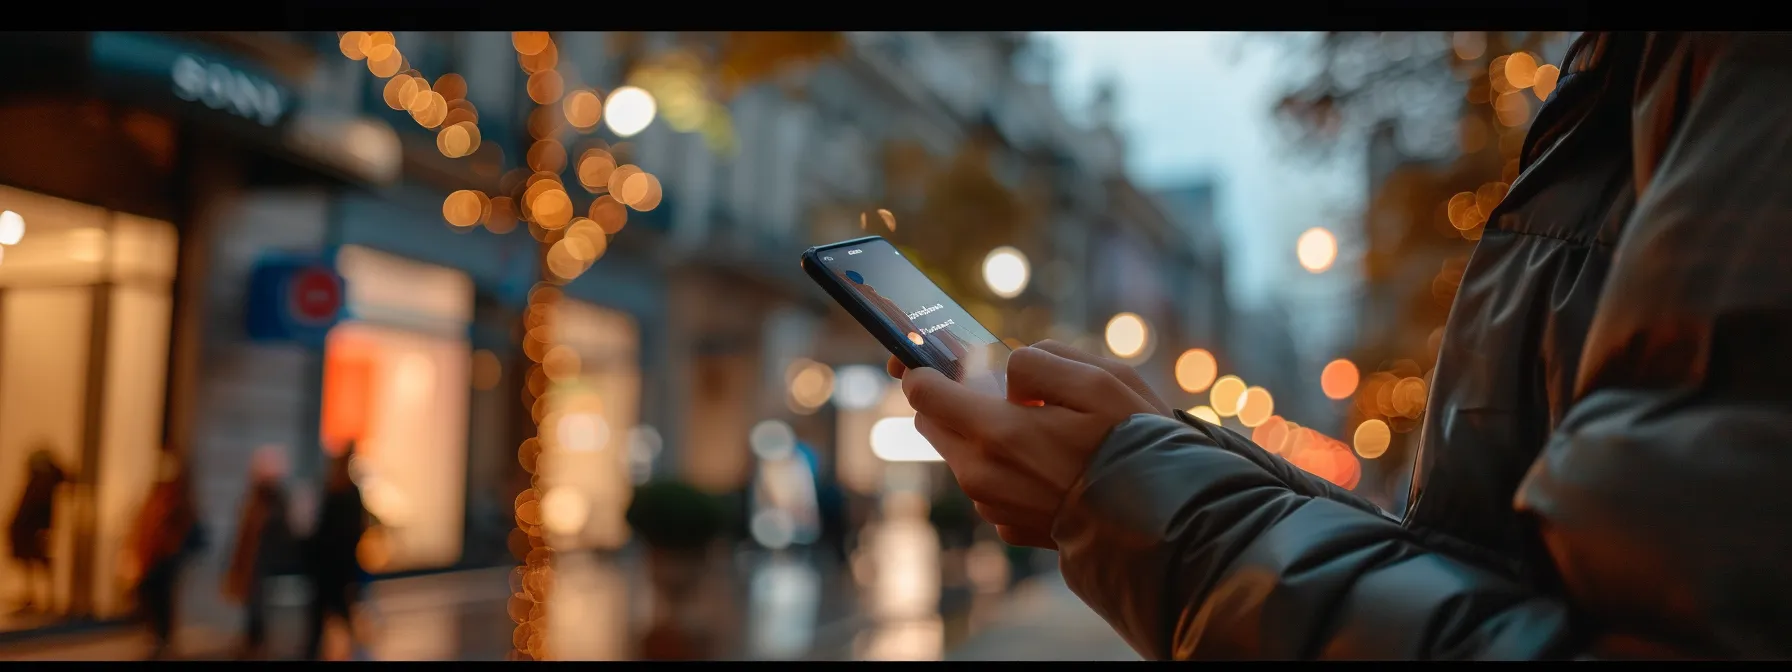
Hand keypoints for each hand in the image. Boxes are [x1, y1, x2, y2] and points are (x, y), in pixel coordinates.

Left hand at [890, 342, 1160, 547]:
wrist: (1160, 523)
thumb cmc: (1134, 444)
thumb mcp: (1098, 379)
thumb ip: (1039, 362)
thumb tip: (1009, 373)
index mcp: (996, 432)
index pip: (924, 392)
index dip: (921, 367)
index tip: (925, 357)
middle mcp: (981, 474)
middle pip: (931, 423)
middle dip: (948, 399)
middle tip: (983, 384)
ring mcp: (992, 505)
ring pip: (958, 454)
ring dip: (977, 434)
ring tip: (1029, 424)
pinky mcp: (1008, 526)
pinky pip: (986, 485)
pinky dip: (1001, 467)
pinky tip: (1042, 460)